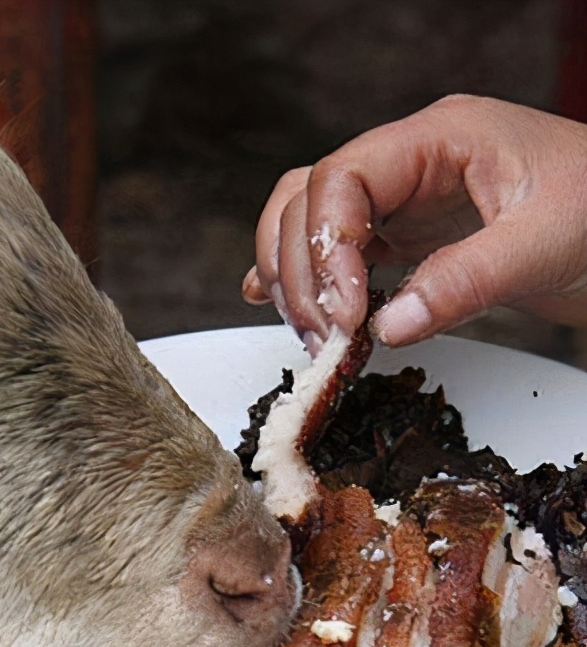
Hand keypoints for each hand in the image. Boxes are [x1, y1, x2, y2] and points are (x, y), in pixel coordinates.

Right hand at [243, 95, 586, 347]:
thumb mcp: (547, 243)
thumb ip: (466, 280)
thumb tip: (389, 325)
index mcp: (440, 138)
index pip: (342, 177)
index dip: (327, 246)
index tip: (345, 311)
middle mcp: (410, 164)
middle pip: (308, 201)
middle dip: (303, 273)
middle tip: (324, 336)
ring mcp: (403, 200)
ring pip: (305, 220)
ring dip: (293, 277)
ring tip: (312, 332)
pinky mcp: (406, 238)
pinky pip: (332, 248)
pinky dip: (298, 276)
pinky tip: (272, 298)